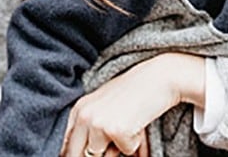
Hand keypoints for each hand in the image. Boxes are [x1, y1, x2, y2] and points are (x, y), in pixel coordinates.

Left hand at [60, 52, 206, 156]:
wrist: (160, 77)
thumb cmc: (137, 91)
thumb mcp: (106, 105)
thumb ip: (91, 126)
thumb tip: (88, 153)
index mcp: (79, 109)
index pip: (66, 145)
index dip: (75, 153)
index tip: (90, 152)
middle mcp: (84, 116)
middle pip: (78, 155)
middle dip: (97, 154)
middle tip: (116, 136)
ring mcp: (98, 123)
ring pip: (103, 155)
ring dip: (118, 147)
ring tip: (131, 125)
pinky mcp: (116, 131)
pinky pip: (126, 151)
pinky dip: (136, 143)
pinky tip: (140, 123)